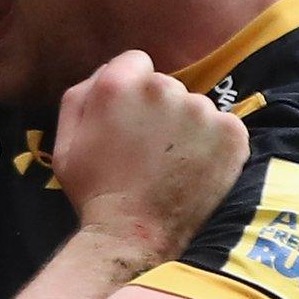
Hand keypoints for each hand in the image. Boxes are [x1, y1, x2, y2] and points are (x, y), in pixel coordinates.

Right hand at [52, 51, 248, 259]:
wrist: (134, 237)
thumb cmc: (95, 192)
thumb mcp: (67, 141)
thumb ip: (81, 95)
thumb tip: (107, 71)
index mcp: (118, 85)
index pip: (135, 61)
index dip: (131, 90)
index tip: (131, 120)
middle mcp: (163, 88)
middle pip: (167, 85)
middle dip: (160, 110)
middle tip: (150, 151)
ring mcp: (201, 110)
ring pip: (196, 108)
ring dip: (188, 129)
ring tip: (173, 166)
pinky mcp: (231, 134)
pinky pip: (225, 127)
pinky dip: (215, 146)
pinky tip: (197, 170)